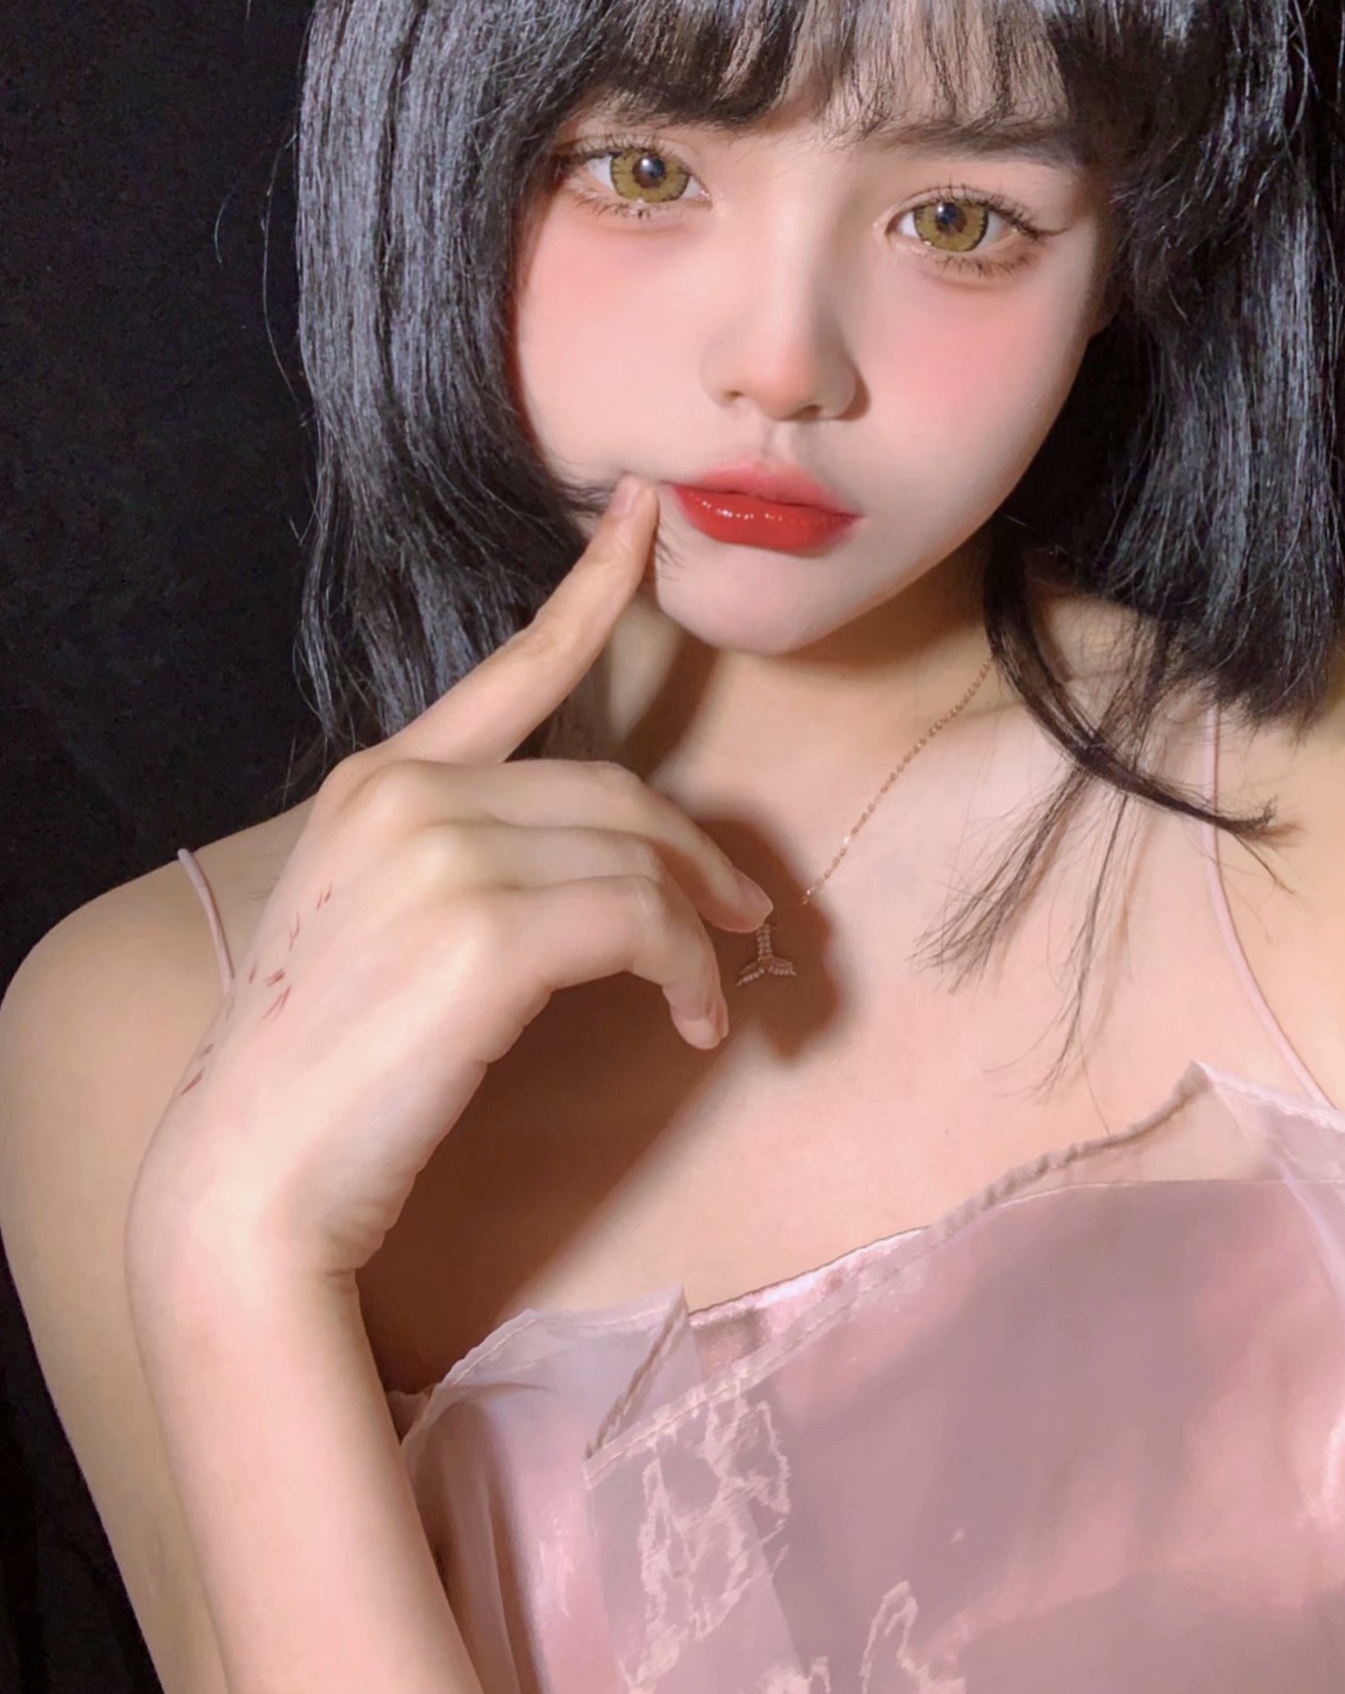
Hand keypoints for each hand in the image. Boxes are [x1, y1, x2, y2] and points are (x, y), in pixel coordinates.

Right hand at [126, 477, 772, 1288]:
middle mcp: (409, 792)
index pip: (515, 667)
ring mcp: (443, 854)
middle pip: (617, 788)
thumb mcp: (378, 923)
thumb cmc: (324, 1065)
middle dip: (695, 852)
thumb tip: (597, 867)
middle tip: (744, 916)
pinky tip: (691, 1023)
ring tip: (707, 998)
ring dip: (697, 932)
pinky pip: (643, 924)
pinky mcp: (487, 932)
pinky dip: (687, 972)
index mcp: (381, 779)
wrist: (250, 1178)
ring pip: (638, 859)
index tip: (651, 514)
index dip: (595, 587)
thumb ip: (464, 857)